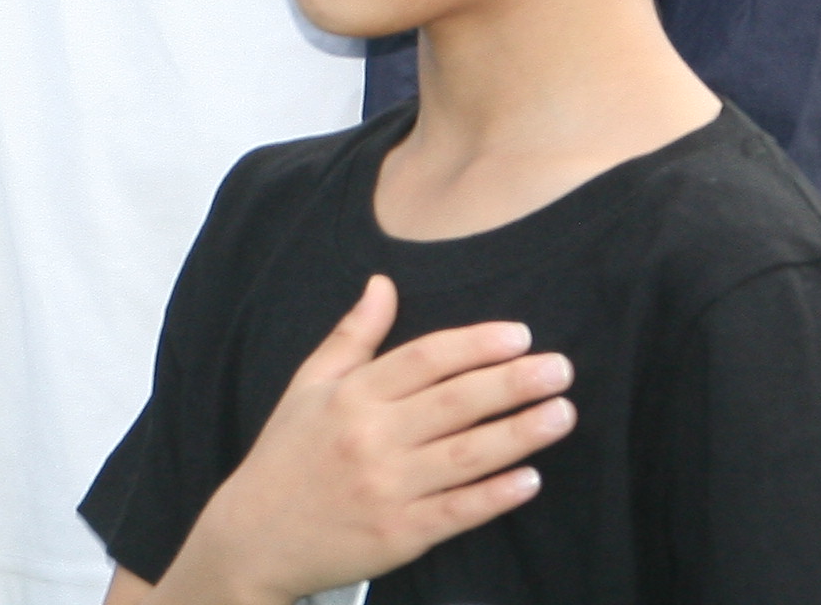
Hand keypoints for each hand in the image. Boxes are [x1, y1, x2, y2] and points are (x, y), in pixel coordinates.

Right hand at [160, 277, 569, 604]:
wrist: (258, 536)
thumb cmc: (288, 454)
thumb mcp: (308, 385)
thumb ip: (352, 336)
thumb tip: (383, 284)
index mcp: (349, 396)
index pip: (424, 359)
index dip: (475, 344)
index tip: (520, 335)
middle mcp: (370, 437)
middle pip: (454, 402)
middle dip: (512, 382)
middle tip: (559, 368)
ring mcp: (387, 487)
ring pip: (466, 454)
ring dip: (520, 433)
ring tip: (562, 412)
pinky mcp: (401, 533)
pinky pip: (459, 511)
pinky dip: (496, 495)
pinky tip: (530, 479)